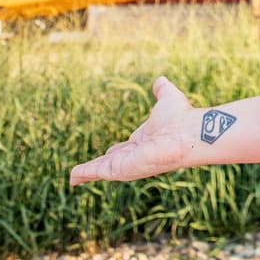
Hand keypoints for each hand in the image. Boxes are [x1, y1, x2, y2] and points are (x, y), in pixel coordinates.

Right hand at [70, 76, 193, 184]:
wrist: (187, 132)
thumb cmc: (180, 117)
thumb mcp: (167, 98)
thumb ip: (162, 90)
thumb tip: (160, 80)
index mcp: (145, 140)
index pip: (126, 149)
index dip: (116, 151)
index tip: (108, 152)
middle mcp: (137, 155)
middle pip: (112, 162)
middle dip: (99, 166)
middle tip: (84, 171)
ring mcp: (129, 164)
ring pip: (103, 169)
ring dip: (88, 173)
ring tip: (72, 178)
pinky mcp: (122, 169)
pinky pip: (99, 172)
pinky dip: (84, 174)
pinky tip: (72, 178)